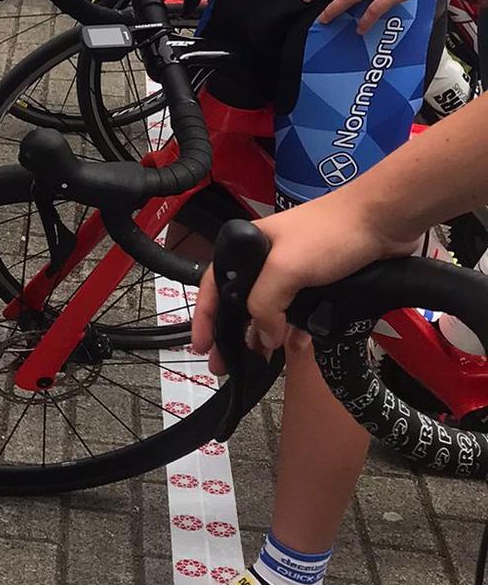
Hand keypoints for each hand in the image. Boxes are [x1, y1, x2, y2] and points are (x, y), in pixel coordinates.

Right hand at [189, 194, 410, 367]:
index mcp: (249, 247)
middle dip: (232, 334)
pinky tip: (296, 347)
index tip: (201, 346)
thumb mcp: (284, 269)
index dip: (205, 316)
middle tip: (224, 364)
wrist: (383, 220)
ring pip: (272, 309)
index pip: (215, 285)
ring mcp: (295, 270)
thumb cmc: (329, 234)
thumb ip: (265, 305)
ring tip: (259, 362)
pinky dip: (296, 330)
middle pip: (241, 301)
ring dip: (264, 335)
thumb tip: (263, 338)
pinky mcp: (321, 280)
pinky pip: (300, 311)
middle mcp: (267, 259)